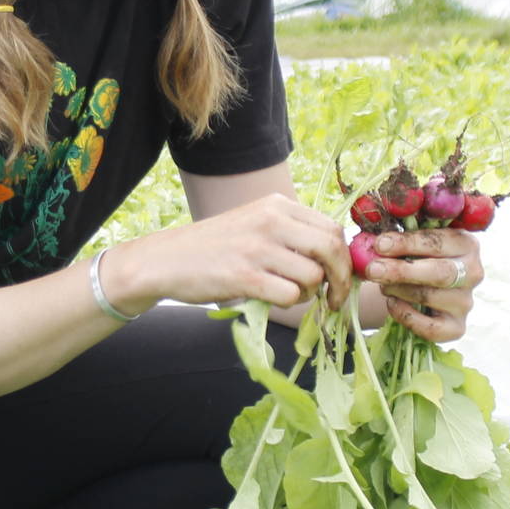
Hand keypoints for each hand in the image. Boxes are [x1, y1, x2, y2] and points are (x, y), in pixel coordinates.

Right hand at [105, 193, 351, 313]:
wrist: (165, 260)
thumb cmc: (214, 247)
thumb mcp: (254, 225)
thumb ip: (290, 234)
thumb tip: (336, 259)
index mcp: (276, 205)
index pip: (331, 228)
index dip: (344, 258)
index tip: (340, 277)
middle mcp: (270, 220)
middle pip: (330, 249)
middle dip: (340, 279)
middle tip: (334, 298)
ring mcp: (258, 248)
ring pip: (313, 276)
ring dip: (309, 294)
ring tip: (289, 293)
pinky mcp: (245, 276)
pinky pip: (290, 295)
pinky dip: (288, 303)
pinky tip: (270, 298)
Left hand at [361, 226, 483, 343]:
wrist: (414, 291)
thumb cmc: (412, 258)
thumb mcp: (409, 242)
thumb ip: (399, 236)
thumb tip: (376, 233)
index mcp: (466, 243)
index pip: (438, 242)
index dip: (408, 243)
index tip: (380, 245)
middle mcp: (473, 272)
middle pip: (440, 272)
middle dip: (402, 270)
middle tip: (373, 269)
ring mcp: (466, 302)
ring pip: (431, 297)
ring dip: (399, 290)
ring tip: (382, 284)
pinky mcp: (457, 328)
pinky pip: (431, 327)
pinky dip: (406, 315)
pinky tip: (392, 303)